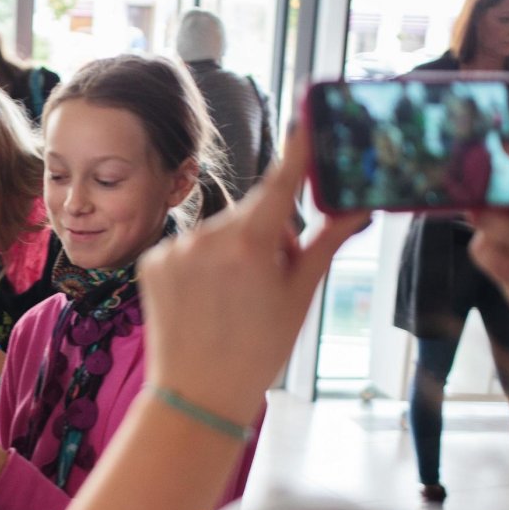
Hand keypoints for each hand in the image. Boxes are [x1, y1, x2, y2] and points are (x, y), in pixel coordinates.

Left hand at [137, 128, 369, 425]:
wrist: (197, 396)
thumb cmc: (257, 351)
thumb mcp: (300, 296)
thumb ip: (325, 242)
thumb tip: (357, 207)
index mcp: (251, 244)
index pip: (281, 181)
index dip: (298, 148)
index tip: (306, 114)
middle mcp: (208, 237)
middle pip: (253, 214)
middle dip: (268, 235)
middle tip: (271, 282)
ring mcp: (175, 248)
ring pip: (219, 233)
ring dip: (233, 251)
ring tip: (233, 300)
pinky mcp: (151, 260)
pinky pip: (188, 248)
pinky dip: (200, 264)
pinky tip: (203, 300)